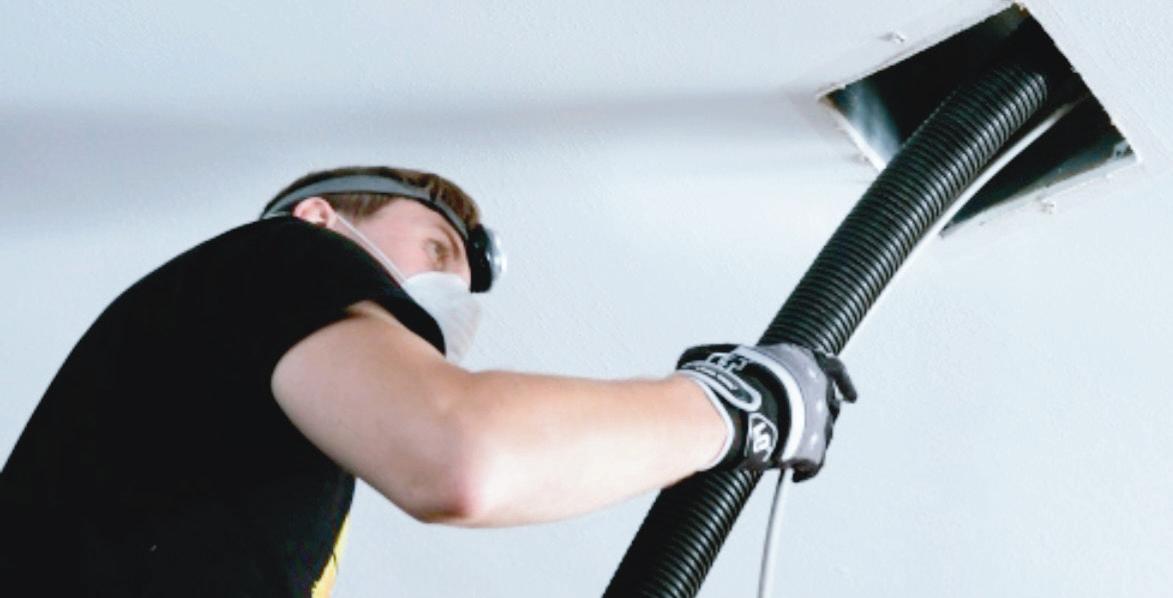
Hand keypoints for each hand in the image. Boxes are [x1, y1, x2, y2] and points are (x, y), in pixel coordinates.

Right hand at [677, 343, 856, 479]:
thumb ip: (731, 359)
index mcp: (801, 360)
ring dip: (810, 442)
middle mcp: (817, 387)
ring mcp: (818, 418)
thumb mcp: (726, 355)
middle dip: (820, 415)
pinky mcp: (814, 448)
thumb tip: (703, 361)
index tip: (848, 391)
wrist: (734, 407)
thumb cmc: (726, 379)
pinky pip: (814, 462)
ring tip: (790, 450)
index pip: (832, 368)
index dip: (841, 381)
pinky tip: (794, 474)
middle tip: (807, 424)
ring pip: (824, 434)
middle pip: (830, 404)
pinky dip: (805, 470)